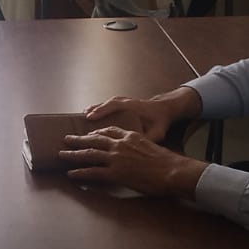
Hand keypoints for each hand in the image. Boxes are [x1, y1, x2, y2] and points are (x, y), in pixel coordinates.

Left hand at [60, 127, 207, 196]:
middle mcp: (120, 144)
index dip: (96, 132)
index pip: (109, 130)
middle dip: (79, 139)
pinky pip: (93, 172)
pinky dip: (80, 172)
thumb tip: (138, 153)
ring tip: (62, 154)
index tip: (89, 133)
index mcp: (131, 136)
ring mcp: (116, 158)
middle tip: (67, 139)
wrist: (172, 170)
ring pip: (89, 154)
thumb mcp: (153, 146)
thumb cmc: (167, 162)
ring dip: (73, 154)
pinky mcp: (115, 173)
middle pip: (94, 139)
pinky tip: (71, 173)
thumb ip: (141, 146)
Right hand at [85, 87, 201, 142]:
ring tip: (84, 113)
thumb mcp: (158, 132)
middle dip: (95, 110)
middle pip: (108, 104)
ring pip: (107, 102)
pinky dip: (99, 107)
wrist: (165, 109)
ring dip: (96, 107)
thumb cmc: (160, 121)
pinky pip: (108, 103)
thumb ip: (148, 138)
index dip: (102, 111)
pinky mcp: (123, 103)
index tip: (91, 116)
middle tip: (83, 117)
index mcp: (134, 107)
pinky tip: (90, 112)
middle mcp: (127, 102)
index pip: (115, 106)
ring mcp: (124, 101)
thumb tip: (137, 147)